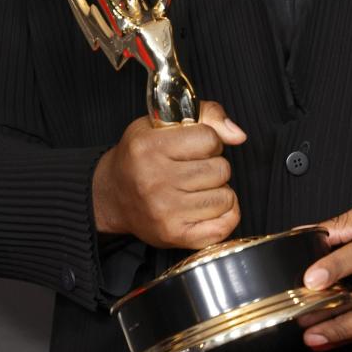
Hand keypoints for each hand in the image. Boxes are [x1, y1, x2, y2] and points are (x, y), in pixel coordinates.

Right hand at [91, 101, 244, 249]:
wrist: (113, 196)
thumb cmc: (141, 156)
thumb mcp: (163, 122)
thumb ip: (206, 115)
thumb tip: (239, 135)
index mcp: (149, 147)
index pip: (210, 139)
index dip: (209, 140)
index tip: (195, 145)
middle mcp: (154, 180)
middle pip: (221, 169)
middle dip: (213, 166)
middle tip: (193, 168)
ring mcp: (165, 212)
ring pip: (226, 197)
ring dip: (218, 190)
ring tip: (196, 187)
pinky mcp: (175, 236)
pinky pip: (224, 225)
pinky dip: (224, 214)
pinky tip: (207, 206)